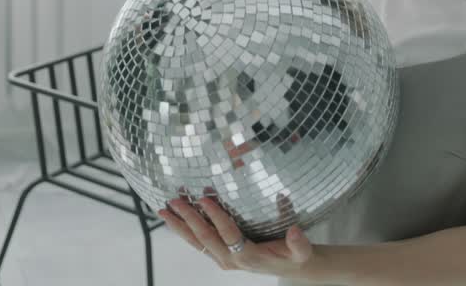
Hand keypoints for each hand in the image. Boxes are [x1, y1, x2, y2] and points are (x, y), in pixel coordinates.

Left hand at [158, 196, 314, 276]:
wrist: (290, 266)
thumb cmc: (293, 255)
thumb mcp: (302, 250)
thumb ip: (299, 243)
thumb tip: (295, 231)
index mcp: (249, 256)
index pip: (228, 235)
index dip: (216, 217)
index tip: (205, 199)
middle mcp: (231, 259)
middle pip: (205, 238)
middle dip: (188, 219)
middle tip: (175, 201)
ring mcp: (222, 258)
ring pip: (195, 243)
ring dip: (179, 226)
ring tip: (163, 210)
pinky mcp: (217, 255)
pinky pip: (196, 243)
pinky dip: (184, 229)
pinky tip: (173, 218)